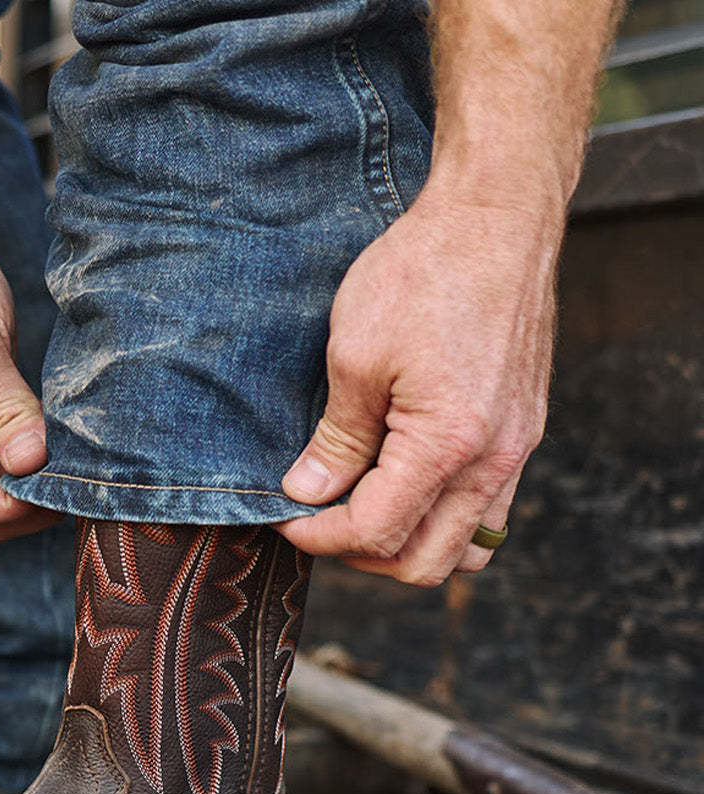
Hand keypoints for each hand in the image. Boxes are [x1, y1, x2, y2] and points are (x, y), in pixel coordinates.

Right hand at [0, 233, 57, 543]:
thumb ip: (5, 411)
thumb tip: (31, 464)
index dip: (8, 508)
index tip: (52, 490)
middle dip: (25, 507)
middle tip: (76, 485)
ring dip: (35, 484)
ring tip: (77, 464)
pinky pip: (9, 454)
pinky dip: (37, 456)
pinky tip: (68, 443)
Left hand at [275, 189, 560, 585]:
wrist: (497, 214)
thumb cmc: (424, 272)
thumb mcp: (356, 356)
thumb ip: (335, 440)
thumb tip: (308, 493)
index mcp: (448, 446)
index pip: (375, 533)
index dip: (319, 536)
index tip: (286, 518)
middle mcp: (494, 460)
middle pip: (424, 563)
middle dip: (361, 555)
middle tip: (318, 522)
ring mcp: (516, 449)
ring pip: (464, 547)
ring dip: (408, 546)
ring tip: (361, 510)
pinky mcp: (522, 432)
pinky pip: (488, 510)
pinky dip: (442, 518)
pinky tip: (403, 485)